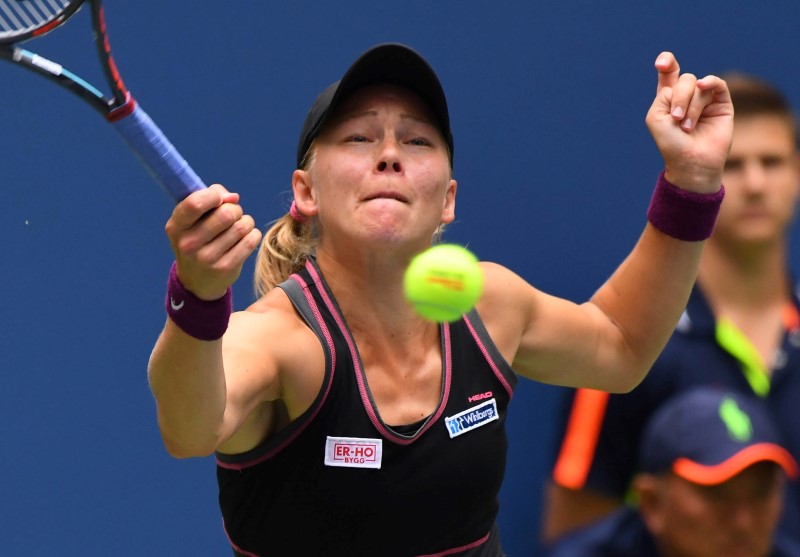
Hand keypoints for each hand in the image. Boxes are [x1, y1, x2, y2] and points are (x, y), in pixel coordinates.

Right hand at [165, 184, 262, 299]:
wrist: (196, 282)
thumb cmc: (197, 239)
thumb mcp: (191, 220)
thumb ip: (209, 198)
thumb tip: (233, 197)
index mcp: (176, 227)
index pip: (195, 203)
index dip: (214, 195)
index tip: (219, 199)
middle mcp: (189, 243)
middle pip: (226, 213)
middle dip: (235, 209)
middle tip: (233, 215)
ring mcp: (208, 258)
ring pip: (242, 226)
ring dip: (246, 222)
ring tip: (240, 227)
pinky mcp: (226, 267)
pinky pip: (251, 239)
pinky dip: (253, 234)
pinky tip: (245, 238)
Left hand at [645, 52, 733, 192]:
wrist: (691, 162)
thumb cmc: (671, 143)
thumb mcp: (656, 118)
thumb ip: (664, 94)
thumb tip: (692, 83)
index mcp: (668, 98)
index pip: (669, 73)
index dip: (667, 63)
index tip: (661, 63)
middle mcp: (687, 96)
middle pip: (683, 79)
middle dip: (678, 98)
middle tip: (676, 119)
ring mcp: (705, 99)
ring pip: (698, 85)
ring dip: (690, 106)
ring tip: (687, 127)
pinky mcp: (722, 104)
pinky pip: (717, 84)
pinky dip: (710, 83)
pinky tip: (703, 85)